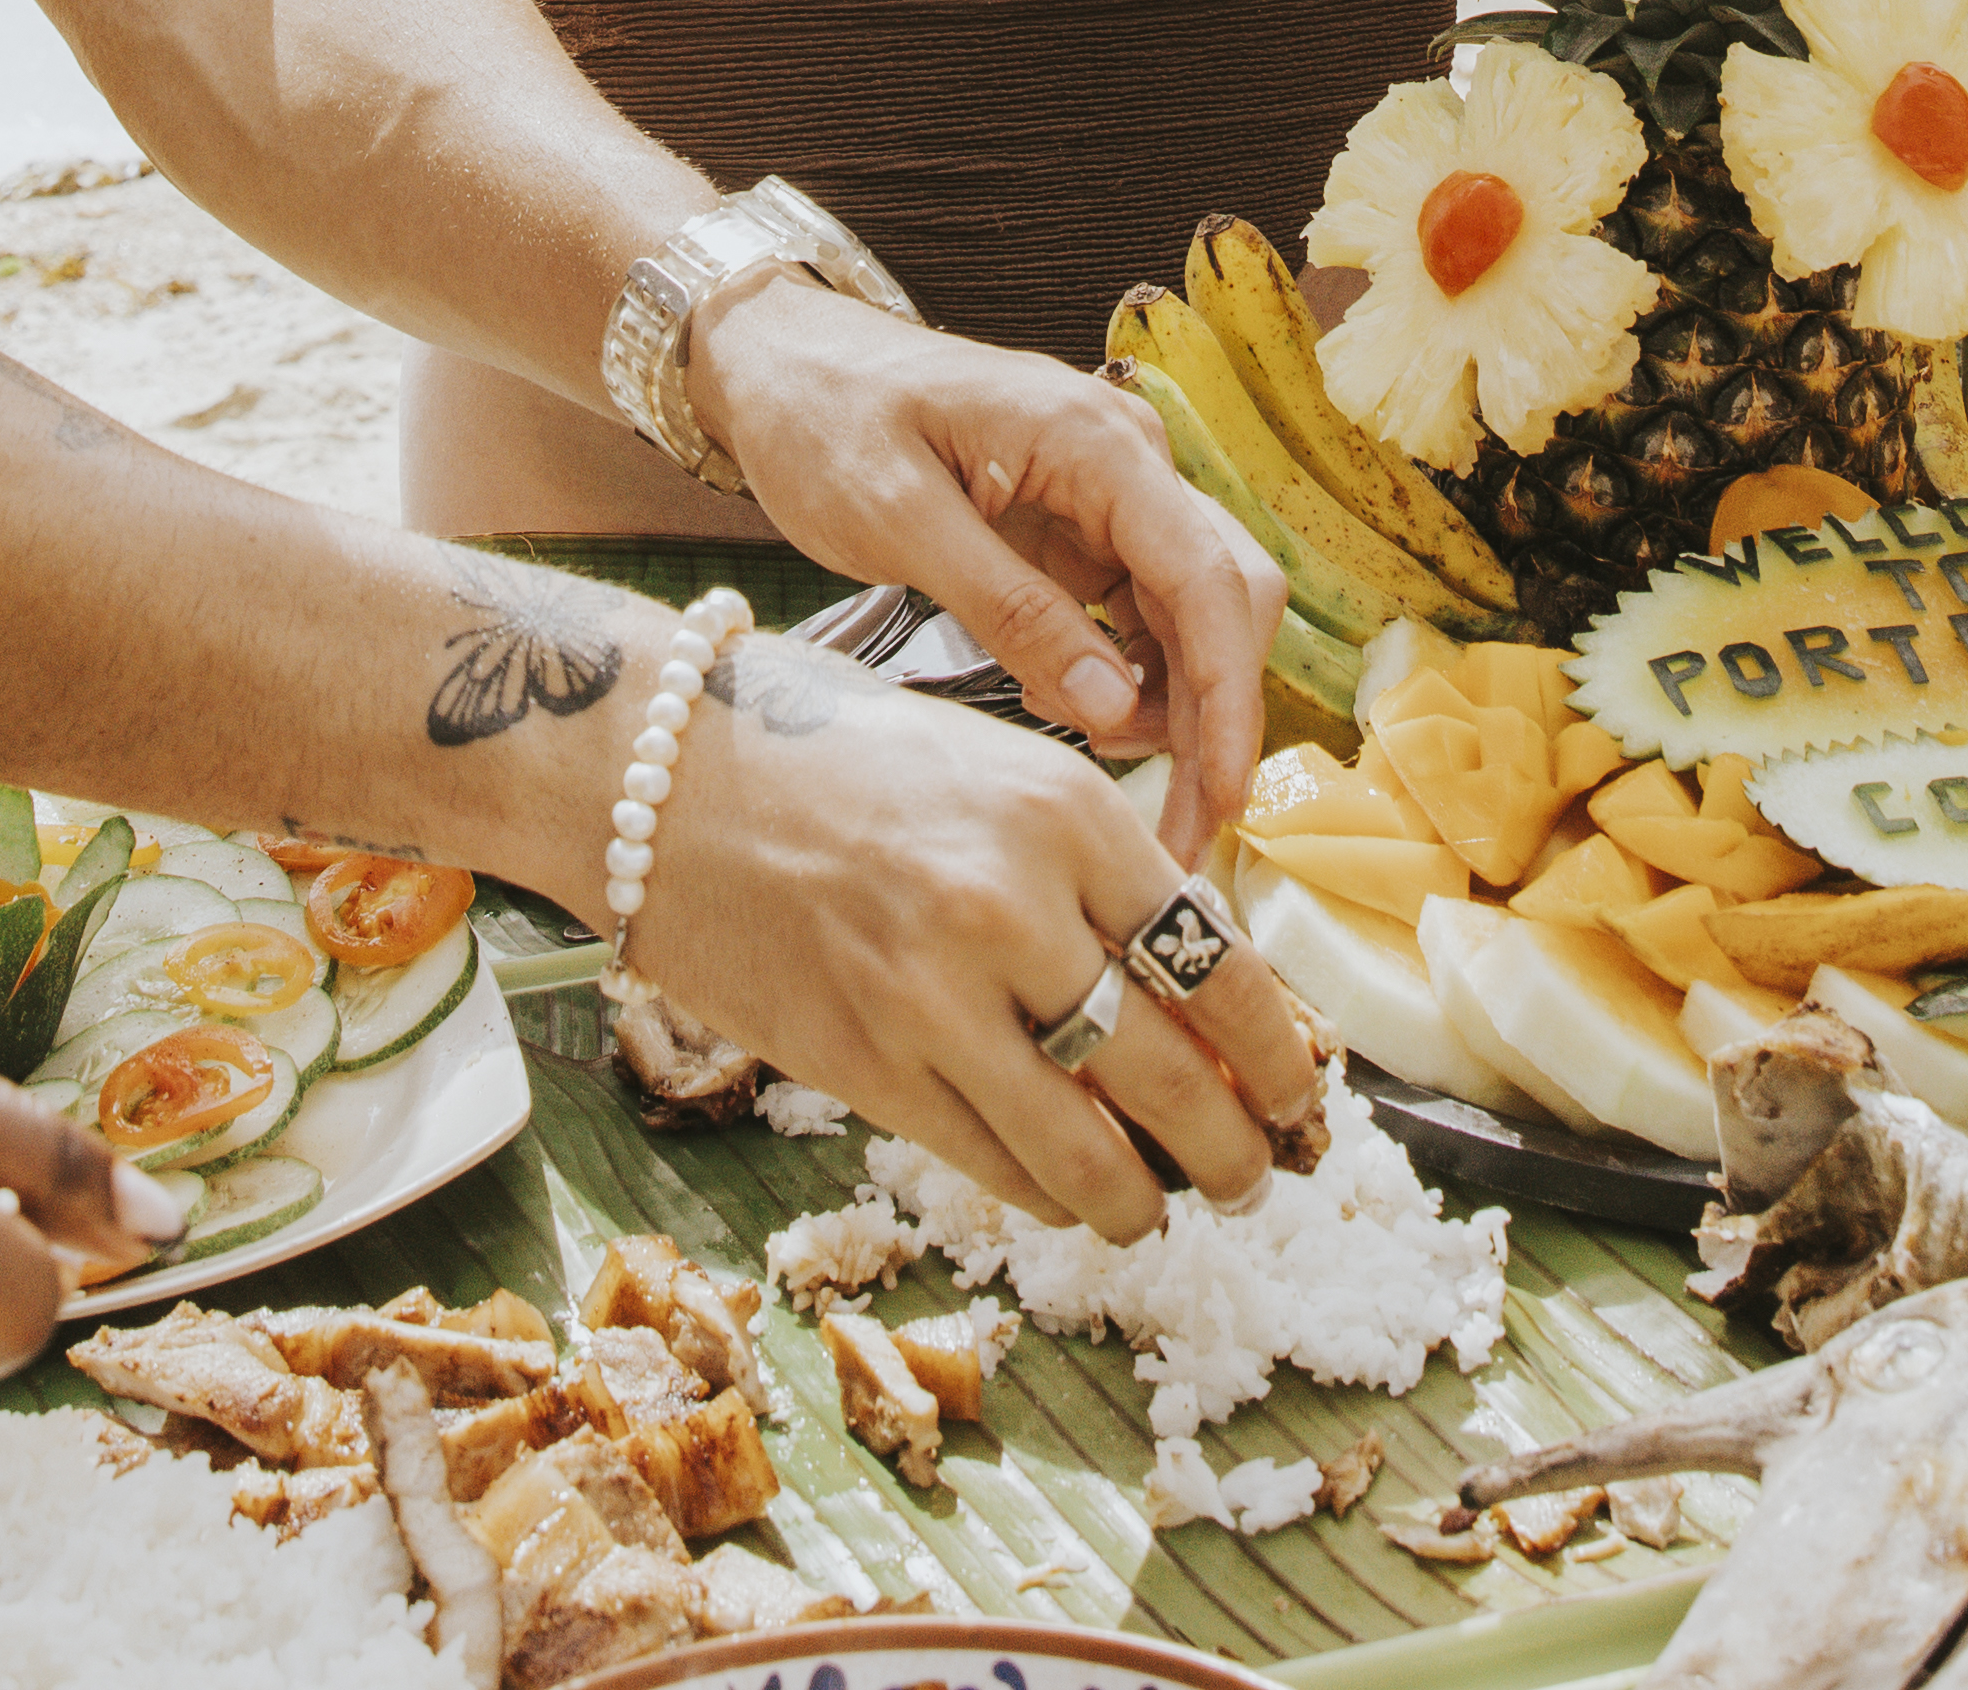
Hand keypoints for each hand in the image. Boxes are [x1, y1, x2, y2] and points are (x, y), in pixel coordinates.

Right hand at [631, 620, 1327, 1241]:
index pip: (1219, 962)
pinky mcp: (863, 1064)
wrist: (663, 779)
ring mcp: (931, 995)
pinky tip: (1072, 1194)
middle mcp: (1010, 904)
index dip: (1279, 1050)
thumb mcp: (997, 774)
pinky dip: (1049, 1193)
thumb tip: (1206, 988)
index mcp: (1064, 810)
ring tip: (1167, 1209)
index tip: (1305, 1088)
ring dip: (1147, 1199)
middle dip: (1237, 1147)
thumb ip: (1096, 870)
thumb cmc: (839, 757)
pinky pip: (993, 1161)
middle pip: (1175, 1073)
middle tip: (1260, 1173)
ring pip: (1087, 1147)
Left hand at [694, 274, 1291, 849]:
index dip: (1228, 700)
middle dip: (1210, 718)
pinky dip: (1123, 673)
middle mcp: (1129, 459)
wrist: (785, 362)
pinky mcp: (1085, 524)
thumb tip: (1114, 711)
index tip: (1220, 800)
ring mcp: (1112, 492)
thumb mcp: (899, 521)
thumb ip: (1011, 611)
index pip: (1209, 580)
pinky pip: (1141, 610)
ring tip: (1088, 749)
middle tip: (1171, 827)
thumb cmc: (827, 420)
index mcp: (1097, 442)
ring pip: (1191, 614)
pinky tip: (1065, 701)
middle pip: (1224, 600)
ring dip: (1168, 701)